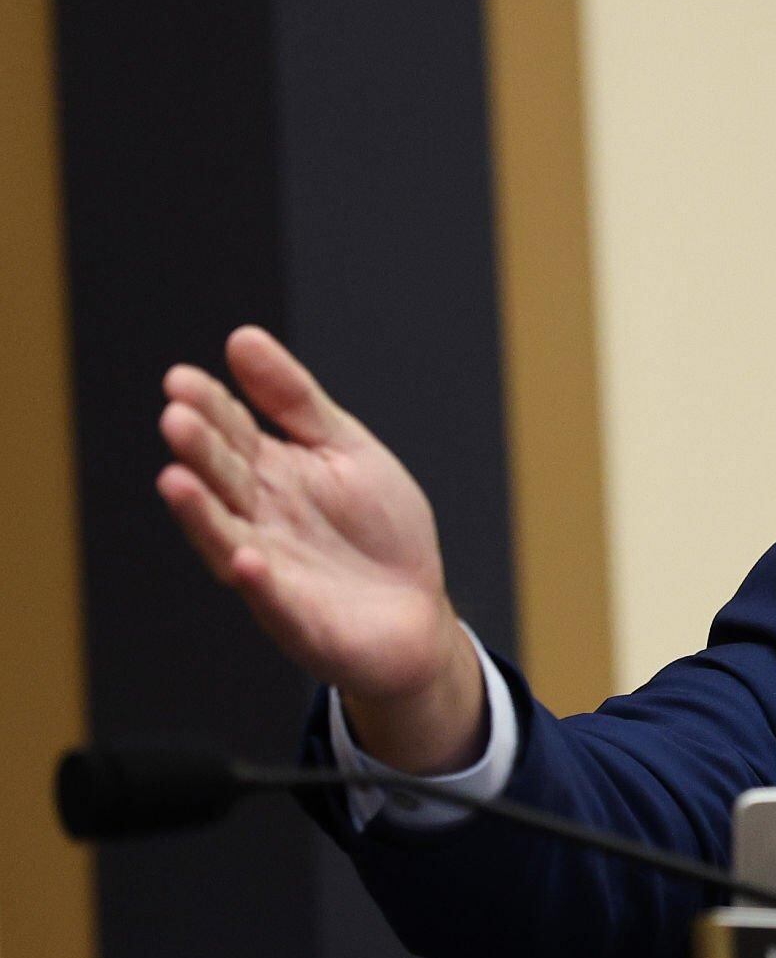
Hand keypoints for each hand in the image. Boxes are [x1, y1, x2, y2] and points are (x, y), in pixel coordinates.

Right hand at [157, 326, 483, 770]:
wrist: (417, 613)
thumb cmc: (379, 530)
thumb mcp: (346, 448)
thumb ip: (295, 400)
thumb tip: (241, 338)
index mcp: (272, 474)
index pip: (233, 434)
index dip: (210, 407)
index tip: (182, 379)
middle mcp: (260, 519)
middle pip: (224, 479)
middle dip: (200, 451)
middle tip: (176, 417)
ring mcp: (273, 570)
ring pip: (227, 538)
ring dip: (201, 514)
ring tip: (176, 480)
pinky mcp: (298, 619)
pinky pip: (274, 600)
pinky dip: (259, 582)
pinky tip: (247, 559)